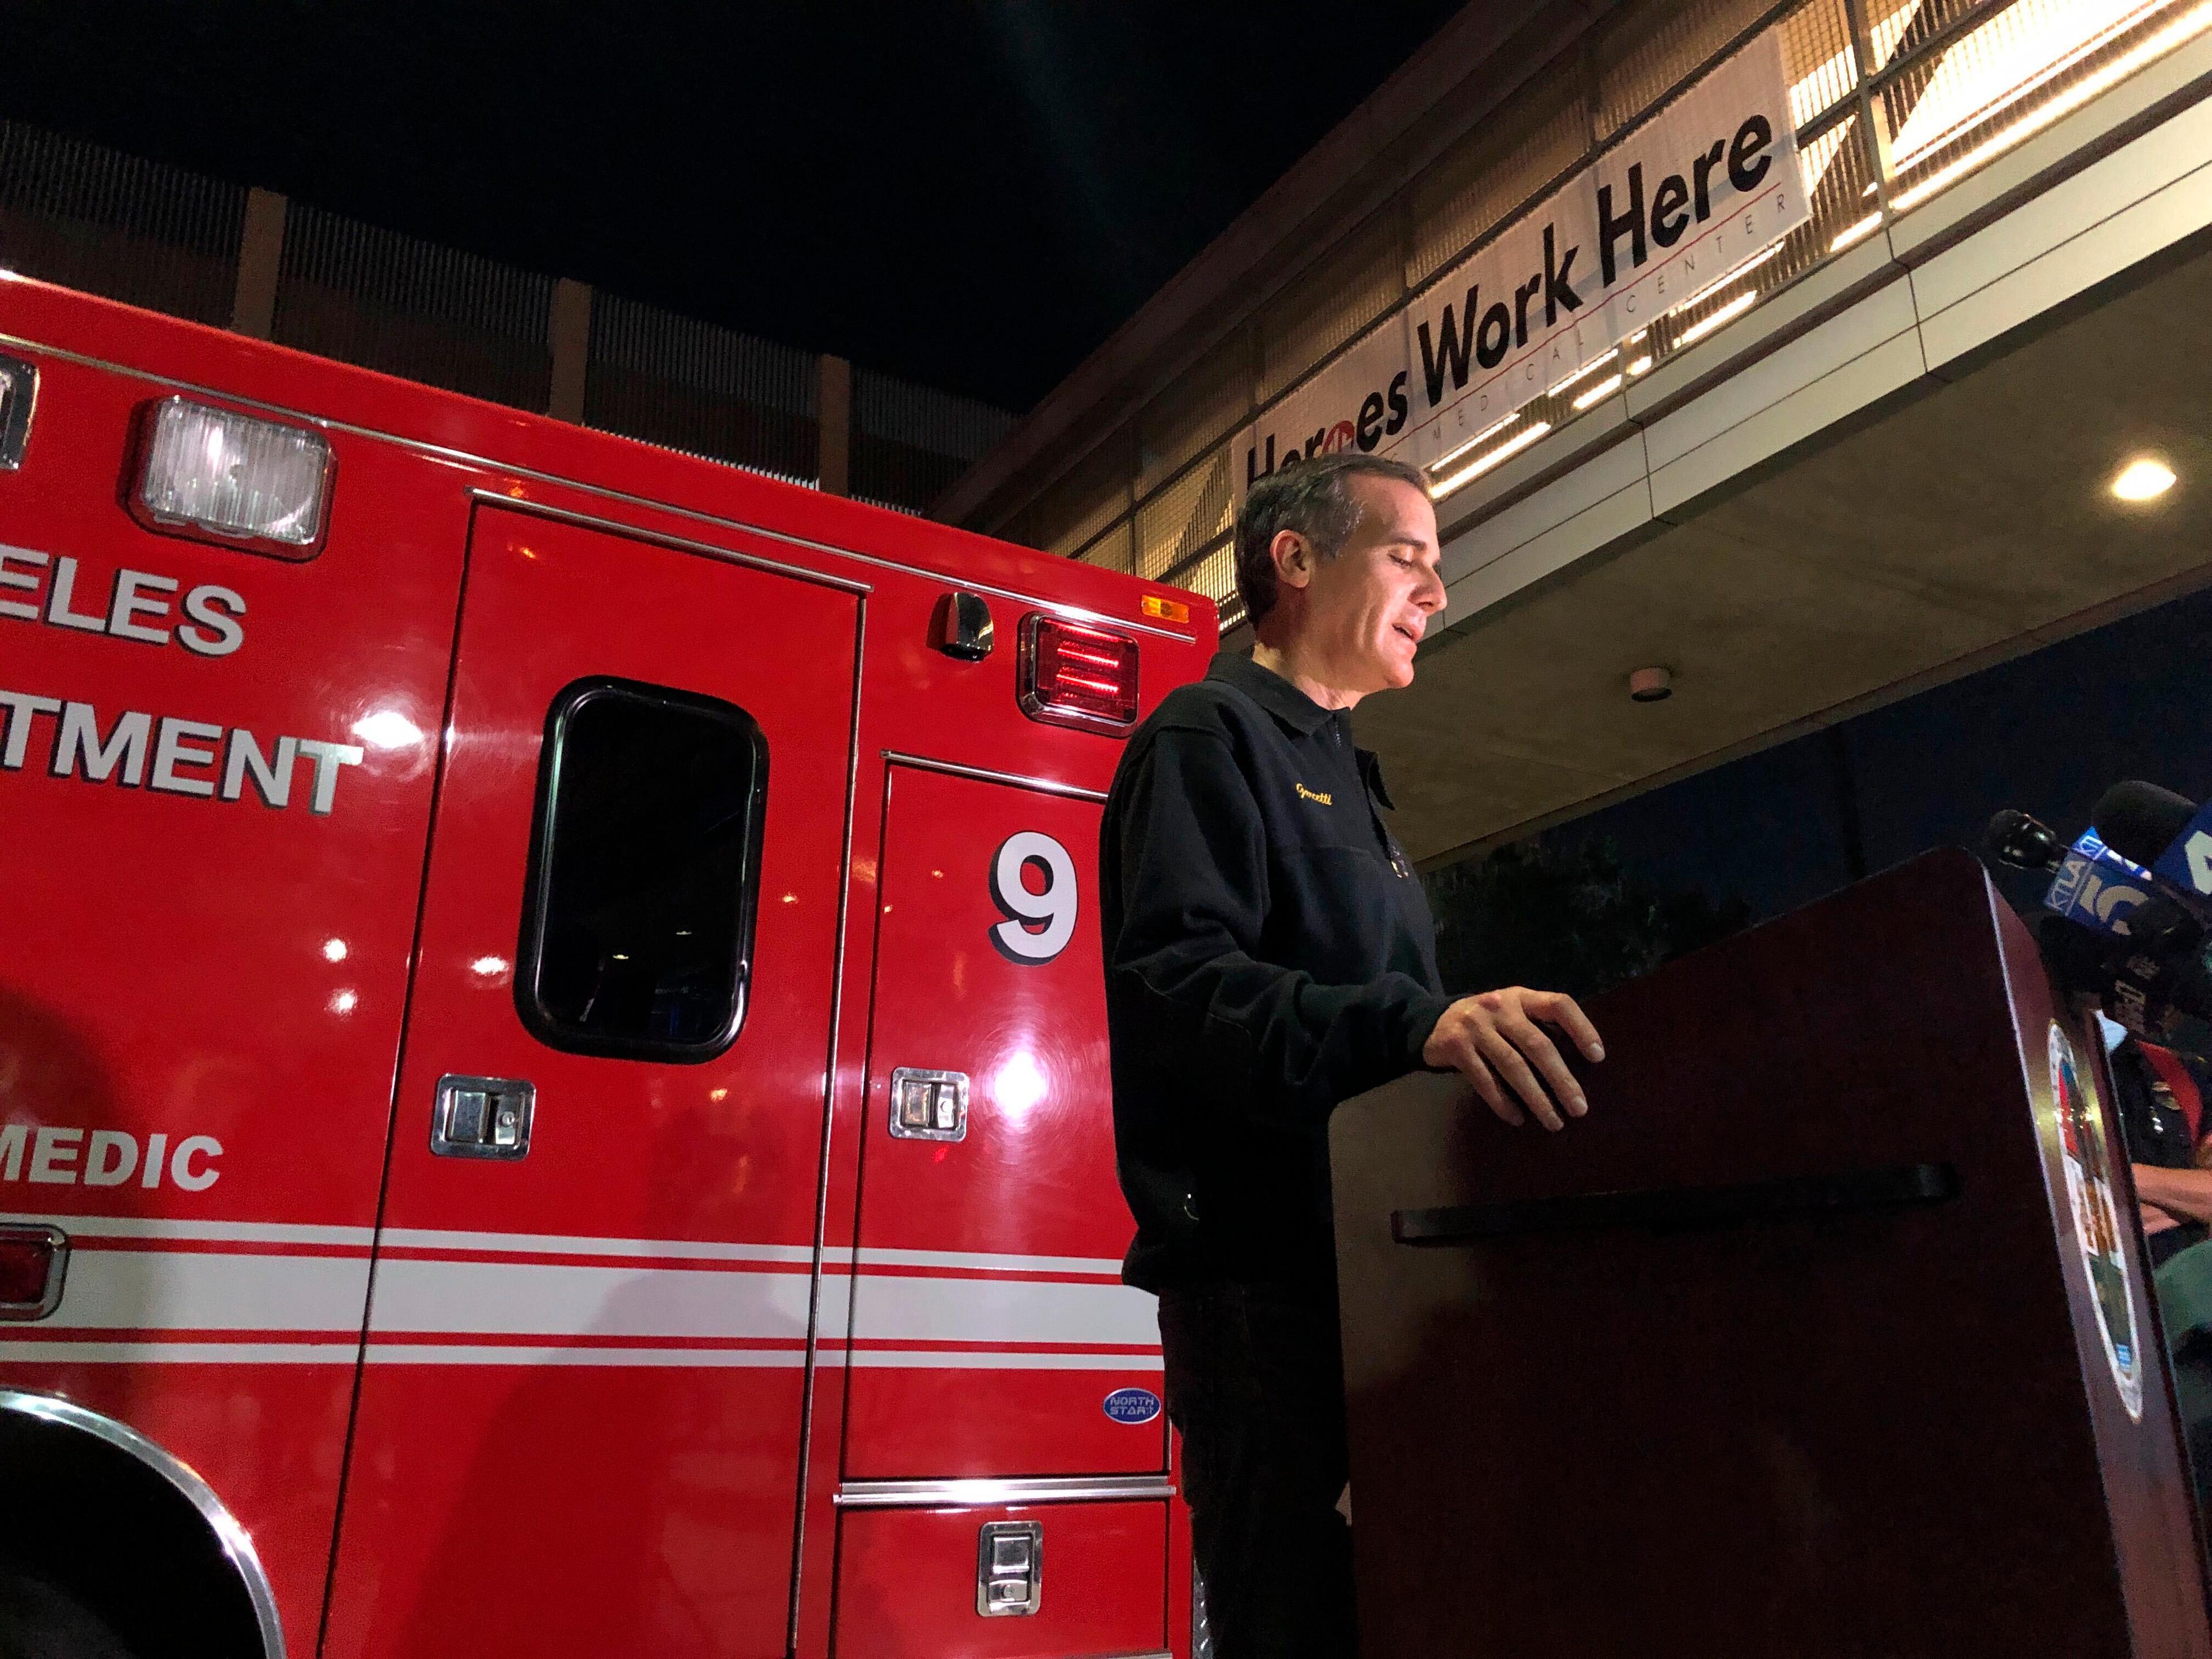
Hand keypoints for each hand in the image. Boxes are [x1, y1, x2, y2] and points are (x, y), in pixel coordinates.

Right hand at [1422, 987, 1603, 1130]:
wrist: (1433, 1021)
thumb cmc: (1488, 1023)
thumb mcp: (1512, 1012)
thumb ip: (1538, 1025)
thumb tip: (1580, 1061)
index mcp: (1520, 997)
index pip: (1559, 1004)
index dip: (1581, 1028)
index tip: (1598, 1057)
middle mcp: (1499, 1007)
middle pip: (1537, 1044)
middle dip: (1561, 1080)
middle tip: (1579, 1108)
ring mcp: (1475, 1027)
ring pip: (1513, 1066)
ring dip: (1536, 1098)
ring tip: (1554, 1121)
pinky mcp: (1456, 1047)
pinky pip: (1484, 1080)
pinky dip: (1502, 1102)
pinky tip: (1517, 1119)